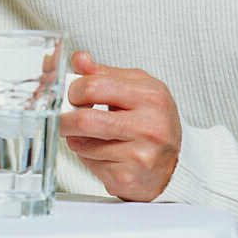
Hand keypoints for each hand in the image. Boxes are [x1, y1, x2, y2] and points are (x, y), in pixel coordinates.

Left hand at [61, 51, 181, 201]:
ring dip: (76, 139)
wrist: (174, 164)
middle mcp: (149, 126)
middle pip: (84, 120)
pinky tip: (104, 153)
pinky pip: (90, 164)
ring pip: (82, 144)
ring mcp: (140, 154)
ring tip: (91, 136)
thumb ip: (103, 73)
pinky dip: (88, 158)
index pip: (93, 87)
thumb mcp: (135, 87)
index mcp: (150, 95)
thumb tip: (79, 59)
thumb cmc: (151, 121)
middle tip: (63, 117)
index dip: (73, 90)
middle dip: (64, 118)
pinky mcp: (128, 178)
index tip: (72, 95)